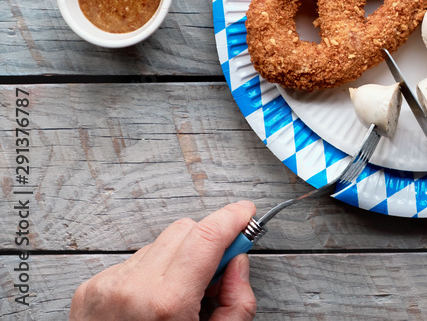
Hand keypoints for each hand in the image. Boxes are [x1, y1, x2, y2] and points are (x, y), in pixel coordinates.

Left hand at [70, 201, 257, 320]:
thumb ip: (237, 301)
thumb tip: (238, 262)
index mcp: (167, 303)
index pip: (208, 235)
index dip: (233, 218)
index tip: (246, 213)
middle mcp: (134, 287)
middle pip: (185, 230)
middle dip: (209, 240)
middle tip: (222, 266)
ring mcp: (107, 286)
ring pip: (158, 244)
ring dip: (178, 259)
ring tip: (182, 295)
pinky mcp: (89, 290)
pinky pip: (132, 263)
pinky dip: (151, 274)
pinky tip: (153, 303)